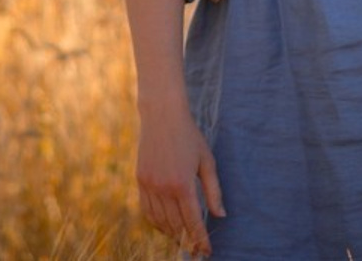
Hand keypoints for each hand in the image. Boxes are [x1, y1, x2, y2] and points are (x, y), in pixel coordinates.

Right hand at [136, 104, 225, 256]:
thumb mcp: (206, 161)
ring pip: (160, 221)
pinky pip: (147, 210)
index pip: (193, 223)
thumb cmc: (189, 135)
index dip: (200, 240)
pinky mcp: (140, 180)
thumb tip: (220, 216)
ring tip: (182, 240)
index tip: (207, 252)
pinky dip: (156, 222)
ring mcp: (150, 185)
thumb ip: (213, 190)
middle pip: (176, 226)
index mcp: (183, 184)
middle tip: (196, 250)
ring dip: (172, 234)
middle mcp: (164, 188)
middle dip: (188, 241)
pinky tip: (165, 226)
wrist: (162, 114)